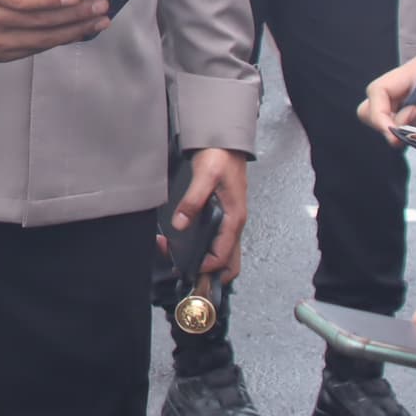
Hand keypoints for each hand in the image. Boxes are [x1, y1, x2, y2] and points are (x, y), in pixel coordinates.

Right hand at [0, 0, 108, 61]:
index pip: (27, 1)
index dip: (56, 0)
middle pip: (40, 23)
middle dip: (76, 16)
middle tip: (101, 8)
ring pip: (40, 41)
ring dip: (73, 32)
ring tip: (97, 22)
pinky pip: (32, 49)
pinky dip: (56, 41)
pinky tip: (76, 31)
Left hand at [157, 148, 251, 284]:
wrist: (226, 141)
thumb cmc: (220, 156)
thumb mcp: (205, 175)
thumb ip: (193, 200)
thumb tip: (180, 224)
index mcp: (234, 219)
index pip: (224, 256)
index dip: (206, 267)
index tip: (186, 268)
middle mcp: (235, 225)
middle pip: (229, 263)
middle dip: (211, 274)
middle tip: (186, 272)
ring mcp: (230, 222)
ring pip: (224, 254)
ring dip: (207, 263)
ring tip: (182, 260)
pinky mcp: (224, 216)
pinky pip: (219, 242)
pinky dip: (207, 250)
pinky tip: (187, 245)